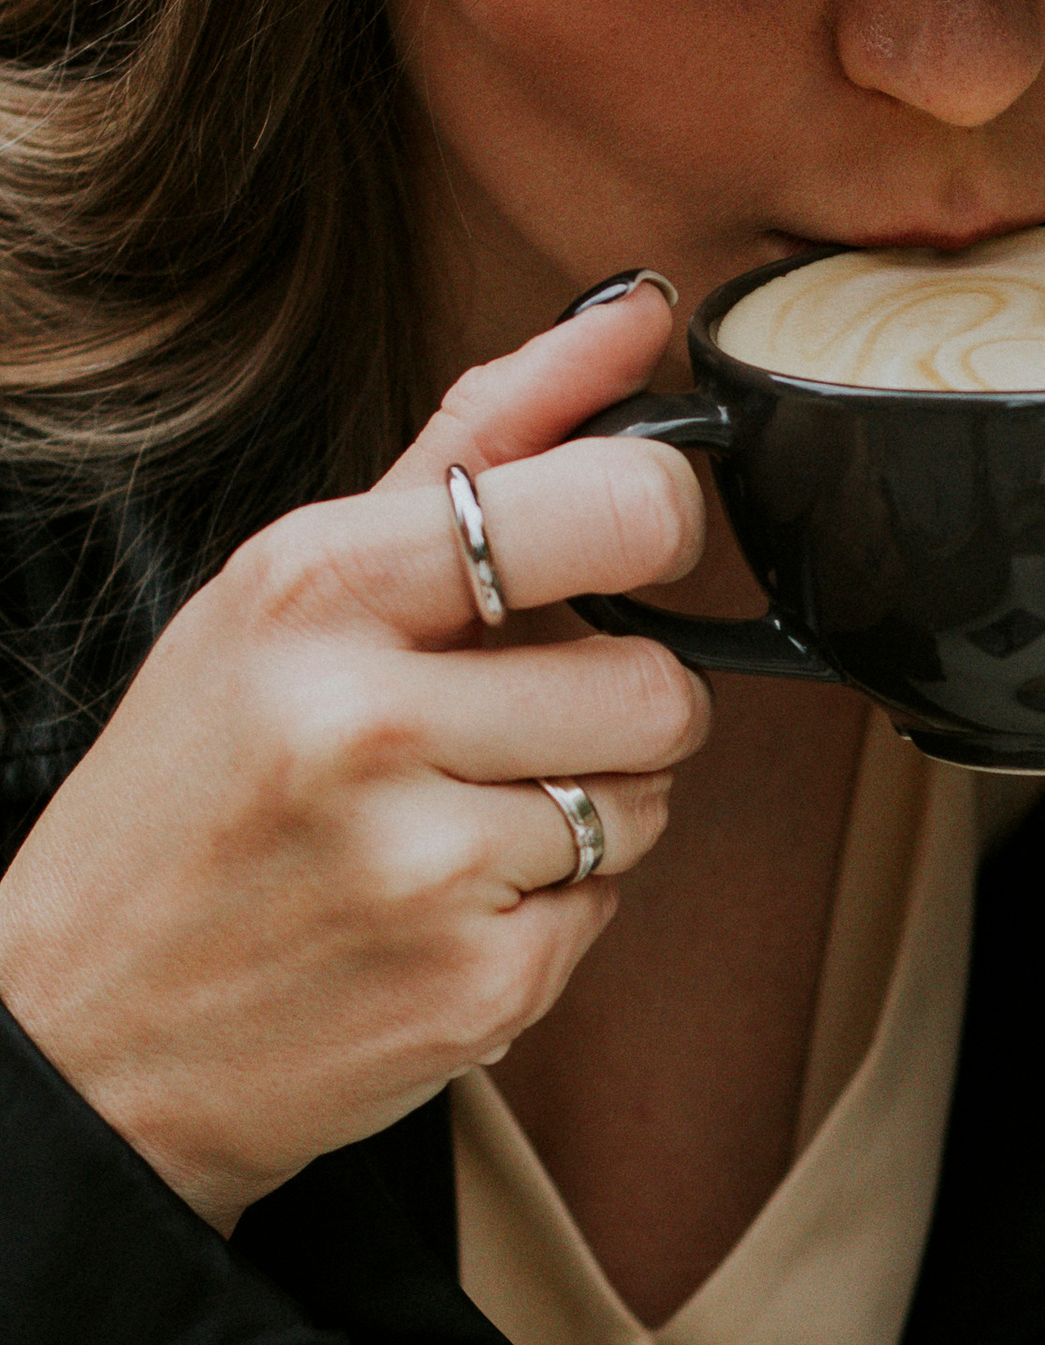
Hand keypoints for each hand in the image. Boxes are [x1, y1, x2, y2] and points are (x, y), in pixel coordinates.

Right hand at [0, 281, 709, 1230]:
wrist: (88, 1028)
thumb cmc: (193, 793)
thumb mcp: (286, 589)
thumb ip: (477, 440)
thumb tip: (638, 315)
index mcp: (313, 588)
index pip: (599, 507)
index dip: (654, 525)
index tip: (628, 542)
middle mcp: (362, 720)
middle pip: (657, 685)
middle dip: (611, 711)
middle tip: (497, 730)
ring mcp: (420, 865)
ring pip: (646, 805)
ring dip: (581, 815)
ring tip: (442, 826)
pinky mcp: (474, 987)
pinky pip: (609, 913)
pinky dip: (547, 916)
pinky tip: (434, 912)